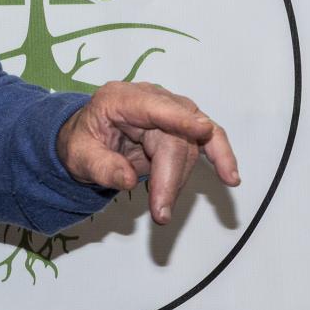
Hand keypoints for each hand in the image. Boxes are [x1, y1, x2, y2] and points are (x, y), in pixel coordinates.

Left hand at [56, 81, 241, 223]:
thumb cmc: (83, 143)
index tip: (201, 130)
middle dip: (171, 176)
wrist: (87, 141)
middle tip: (161, 212)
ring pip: (191, 144)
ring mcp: (169, 110)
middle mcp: (148, 98)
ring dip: (180, 179)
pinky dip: (220, 157)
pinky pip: (207, 140)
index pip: (153, 105)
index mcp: (118, 99)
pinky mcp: (182, 126)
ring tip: (162, 207)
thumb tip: (127, 179)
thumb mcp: (78, 156)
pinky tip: (230, 177)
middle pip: (174, 136)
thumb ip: (100, 167)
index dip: (179, 118)